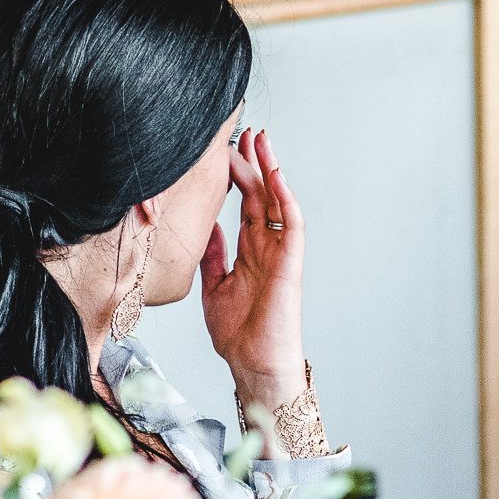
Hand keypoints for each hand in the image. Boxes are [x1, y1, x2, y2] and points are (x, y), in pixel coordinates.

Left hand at [202, 128, 306, 410]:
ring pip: (278, 202)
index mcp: (249, 252)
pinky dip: (286, 199)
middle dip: (253, 164)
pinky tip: (275, 176)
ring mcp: (280, 254)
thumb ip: (212, 256)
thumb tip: (205, 229)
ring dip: (270, 171)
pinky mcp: (291, 264)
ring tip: (260, 142)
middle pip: (262, 196)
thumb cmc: (237, 334)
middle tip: (244, 134)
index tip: (226, 153)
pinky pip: (293, 225)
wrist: (253, 363)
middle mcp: (267, 248)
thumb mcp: (214, 287)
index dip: (237, 178)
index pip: (246, 205)